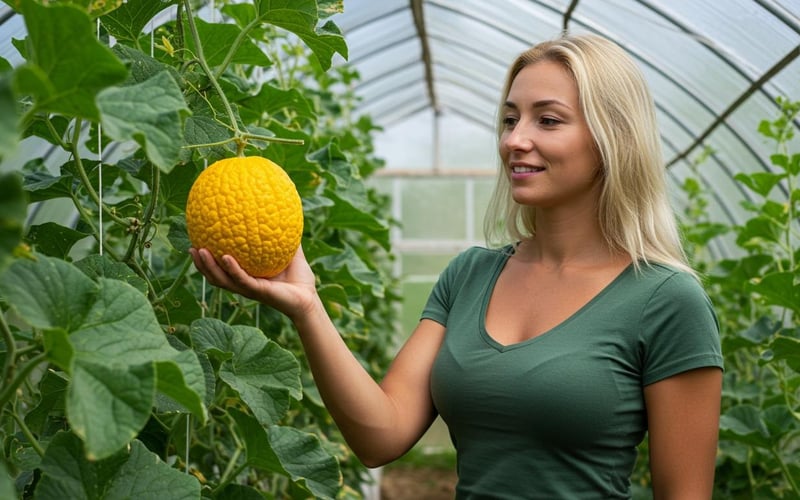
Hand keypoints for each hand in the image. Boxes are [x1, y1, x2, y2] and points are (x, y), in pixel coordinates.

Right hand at [189, 246, 318, 320]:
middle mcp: (244, 283)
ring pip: (222, 280)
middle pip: (215, 275)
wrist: (309, 298)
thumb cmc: (300, 277)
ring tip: (198, 252)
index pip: (221, 267)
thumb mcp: (291, 250)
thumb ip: (283, 233)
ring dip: (208, 267)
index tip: (197, 241)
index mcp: (247, 275)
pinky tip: (225, 257)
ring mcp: (249, 289)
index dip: (208, 258)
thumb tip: (281, 210)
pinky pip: (242, 280)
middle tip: (190, 248)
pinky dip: (232, 269)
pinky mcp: (258, 292)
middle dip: (200, 264)